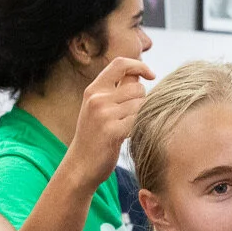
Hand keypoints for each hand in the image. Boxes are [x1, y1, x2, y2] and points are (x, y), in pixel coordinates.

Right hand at [66, 57, 153, 183]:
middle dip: (143, 101)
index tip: (151, 75)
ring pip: (140, 104)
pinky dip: (139, 128)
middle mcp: (97, 99)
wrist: (80, 166)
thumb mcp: (99, 108)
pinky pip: (138, 121)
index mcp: (93, 90)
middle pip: (137, 88)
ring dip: (142, 116)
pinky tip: (129, 136)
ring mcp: (104, 115)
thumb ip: (116, 90)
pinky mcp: (112, 131)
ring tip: (129, 127)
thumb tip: (139, 73)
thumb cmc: (95, 137)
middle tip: (135, 116)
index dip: (139, 65)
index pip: (120, 64)